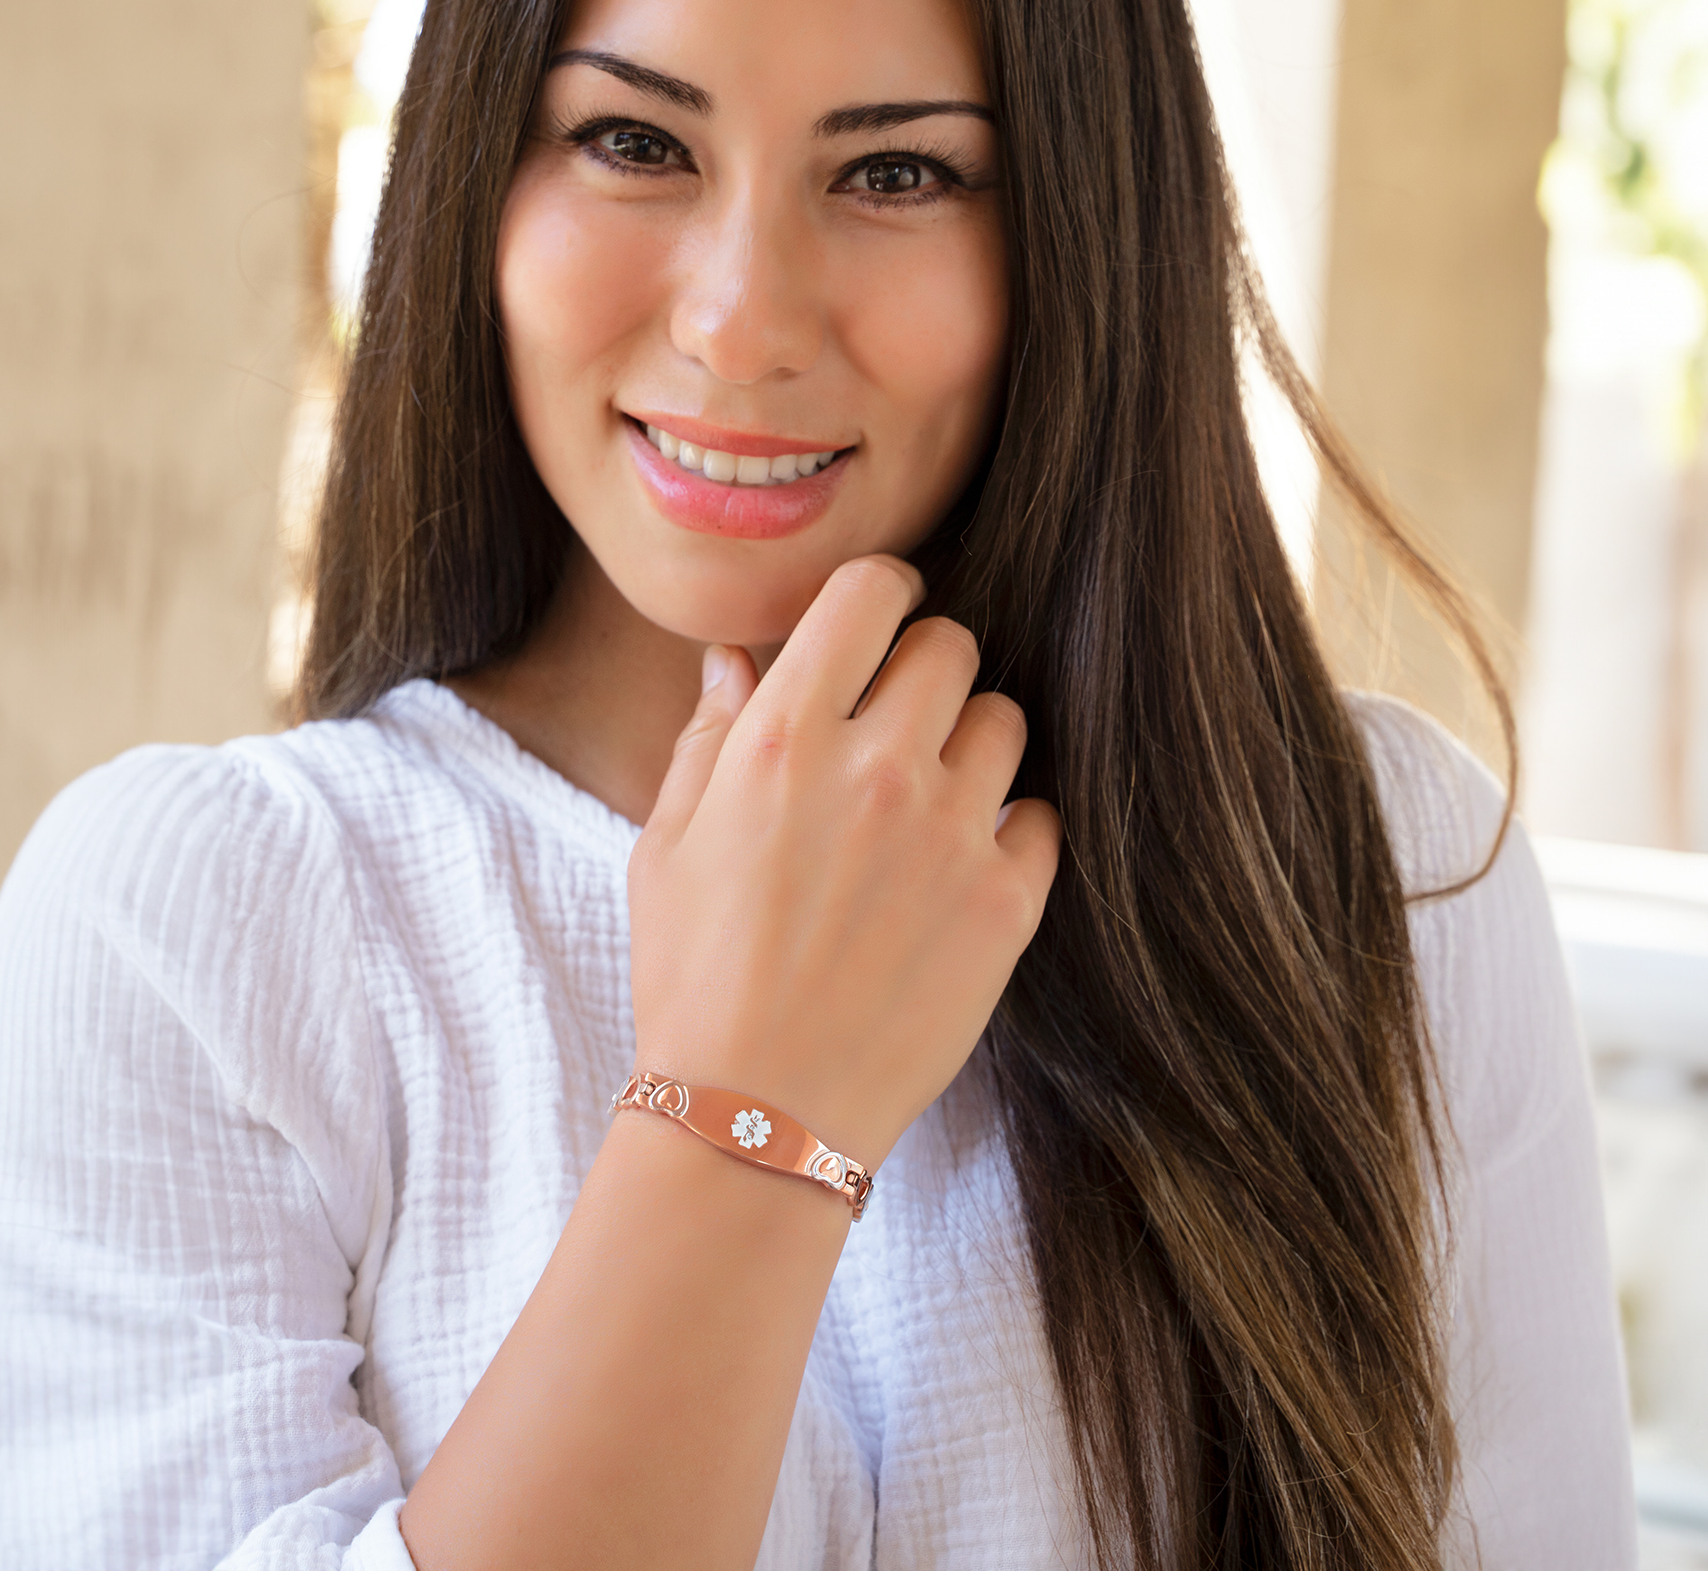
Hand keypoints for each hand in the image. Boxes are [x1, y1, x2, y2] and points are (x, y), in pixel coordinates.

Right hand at [627, 555, 1060, 1170]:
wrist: (755, 1116)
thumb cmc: (694, 978)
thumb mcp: (666, 845)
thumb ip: (710, 736)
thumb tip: (735, 658)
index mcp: (786, 738)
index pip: (870, 593)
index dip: (882, 592)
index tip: (880, 621)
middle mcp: (876, 768)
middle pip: (951, 645)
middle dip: (924, 669)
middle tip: (898, 723)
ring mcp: (951, 835)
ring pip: (1005, 720)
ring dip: (971, 744)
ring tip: (932, 800)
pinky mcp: (1005, 904)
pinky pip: (1041, 815)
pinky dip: (1010, 828)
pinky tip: (964, 866)